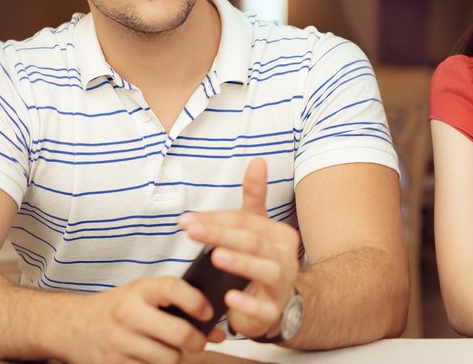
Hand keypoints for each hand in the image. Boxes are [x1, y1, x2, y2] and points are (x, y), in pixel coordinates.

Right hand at [64, 275, 223, 363]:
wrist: (73, 326)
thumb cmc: (119, 307)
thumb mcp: (143, 295)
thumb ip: (178, 305)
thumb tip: (218, 332)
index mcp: (139, 291)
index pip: (173, 288)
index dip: (197, 301)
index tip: (208, 312)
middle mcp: (128, 314)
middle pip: (178, 333)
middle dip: (197, 340)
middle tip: (199, 340)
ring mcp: (118, 342)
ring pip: (168, 358)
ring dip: (176, 356)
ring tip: (171, 348)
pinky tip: (153, 357)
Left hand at [178, 159, 300, 338]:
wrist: (278, 306)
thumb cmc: (262, 261)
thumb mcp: (257, 228)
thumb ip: (255, 196)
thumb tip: (257, 160)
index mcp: (280, 234)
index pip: (247, 221)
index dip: (217, 219)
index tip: (187, 220)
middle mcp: (285, 257)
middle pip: (253, 241)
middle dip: (221, 234)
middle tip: (191, 230)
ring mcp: (282, 285)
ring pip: (264, 270)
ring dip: (240, 262)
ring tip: (216, 256)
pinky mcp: (274, 311)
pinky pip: (264, 308)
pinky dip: (247, 303)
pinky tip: (229, 298)